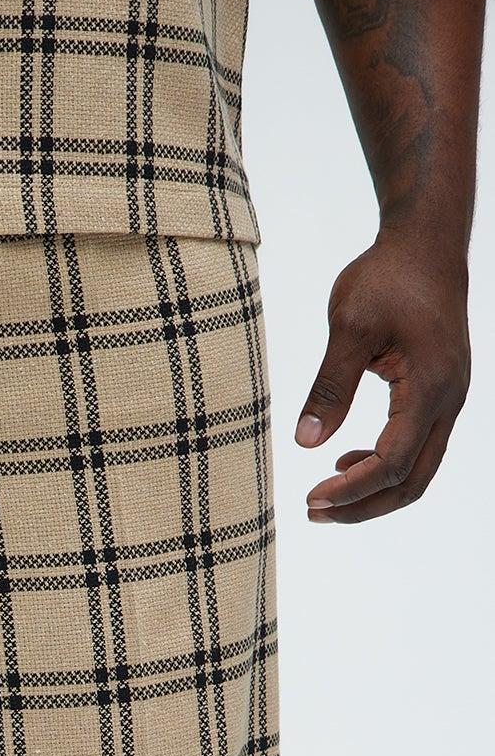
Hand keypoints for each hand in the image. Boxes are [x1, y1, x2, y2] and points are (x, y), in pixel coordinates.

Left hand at [295, 229, 469, 523]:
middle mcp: (449, 400)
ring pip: (418, 469)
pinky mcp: (440, 393)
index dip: (351, 491)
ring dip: (373, 491)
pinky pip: (418, 447)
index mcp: (430, 387)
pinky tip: (345, 461)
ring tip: (325, 495)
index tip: (310, 499)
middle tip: (314, 512)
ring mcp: (450, 398)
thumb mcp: (349, 327)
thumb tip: (306, 443)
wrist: (426, 243)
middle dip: (363, 506)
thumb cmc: (388, 276)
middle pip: (412, 481)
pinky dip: (383, 465)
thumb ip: (330, 387)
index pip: (391, 463)